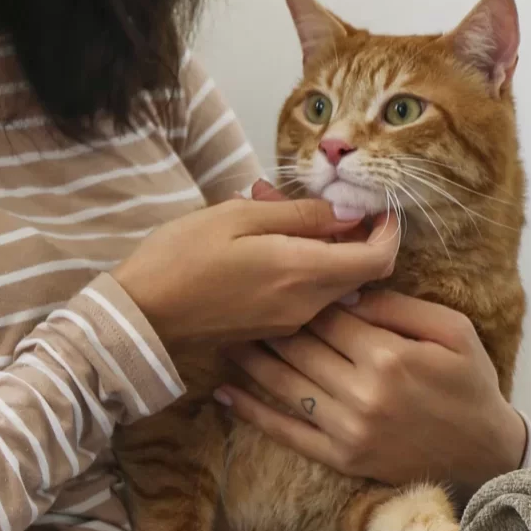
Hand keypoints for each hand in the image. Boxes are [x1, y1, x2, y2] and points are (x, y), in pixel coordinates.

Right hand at [113, 195, 398, 345]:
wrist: (141, 315)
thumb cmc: (182, 256)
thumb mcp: (238, 216)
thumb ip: (300, 215)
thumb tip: (348, 212)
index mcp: (303, 272)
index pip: (379, 260)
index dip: (389, 231)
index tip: (379, 208)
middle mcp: (307, 304)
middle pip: (359, 272)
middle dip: (351, 233)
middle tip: (317, 201)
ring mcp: (291, 322)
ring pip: (332, 282)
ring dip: (322, 248)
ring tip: (277, 214)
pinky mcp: (273, 329)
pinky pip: (307, 295)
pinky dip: (301, 267)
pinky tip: (264, 244)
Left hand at [218, 290, 528, 498]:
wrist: (485, 454)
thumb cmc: (471, 383)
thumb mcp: (452, 331)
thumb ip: (398, 307)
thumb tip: (347, 290)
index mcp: (389, 355)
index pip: (328, 317)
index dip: (301, 295)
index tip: (279, 277)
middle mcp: (362, 394)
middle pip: (300, 348)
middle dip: (268, 322)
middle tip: (236, 300)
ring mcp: (349, 430)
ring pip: (285, 386)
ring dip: (250, 360)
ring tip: (222, 335)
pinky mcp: (342, 459)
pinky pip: (288, 432)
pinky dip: (253, 412)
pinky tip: (225, 393)